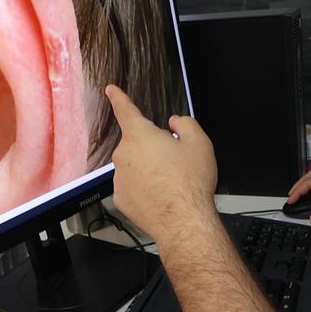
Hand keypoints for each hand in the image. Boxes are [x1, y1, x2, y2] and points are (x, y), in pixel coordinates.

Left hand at [105, 84, 217, 244]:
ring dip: (149, 170)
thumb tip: (175, 124)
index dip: (118, 97)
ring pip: (135, 166)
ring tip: (171, 183)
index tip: (111, 90)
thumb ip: (185, 124)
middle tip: (175, 162)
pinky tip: (161, 196)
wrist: (183, 221)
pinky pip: (133, 186)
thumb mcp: (199, 143)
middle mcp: (124, 154)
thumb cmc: (190, 183)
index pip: (125, 110)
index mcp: (140, 135)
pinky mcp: (121, 198)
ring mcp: (120, 178)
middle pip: (137, 143)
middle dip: (153, 149)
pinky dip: (144, 189)